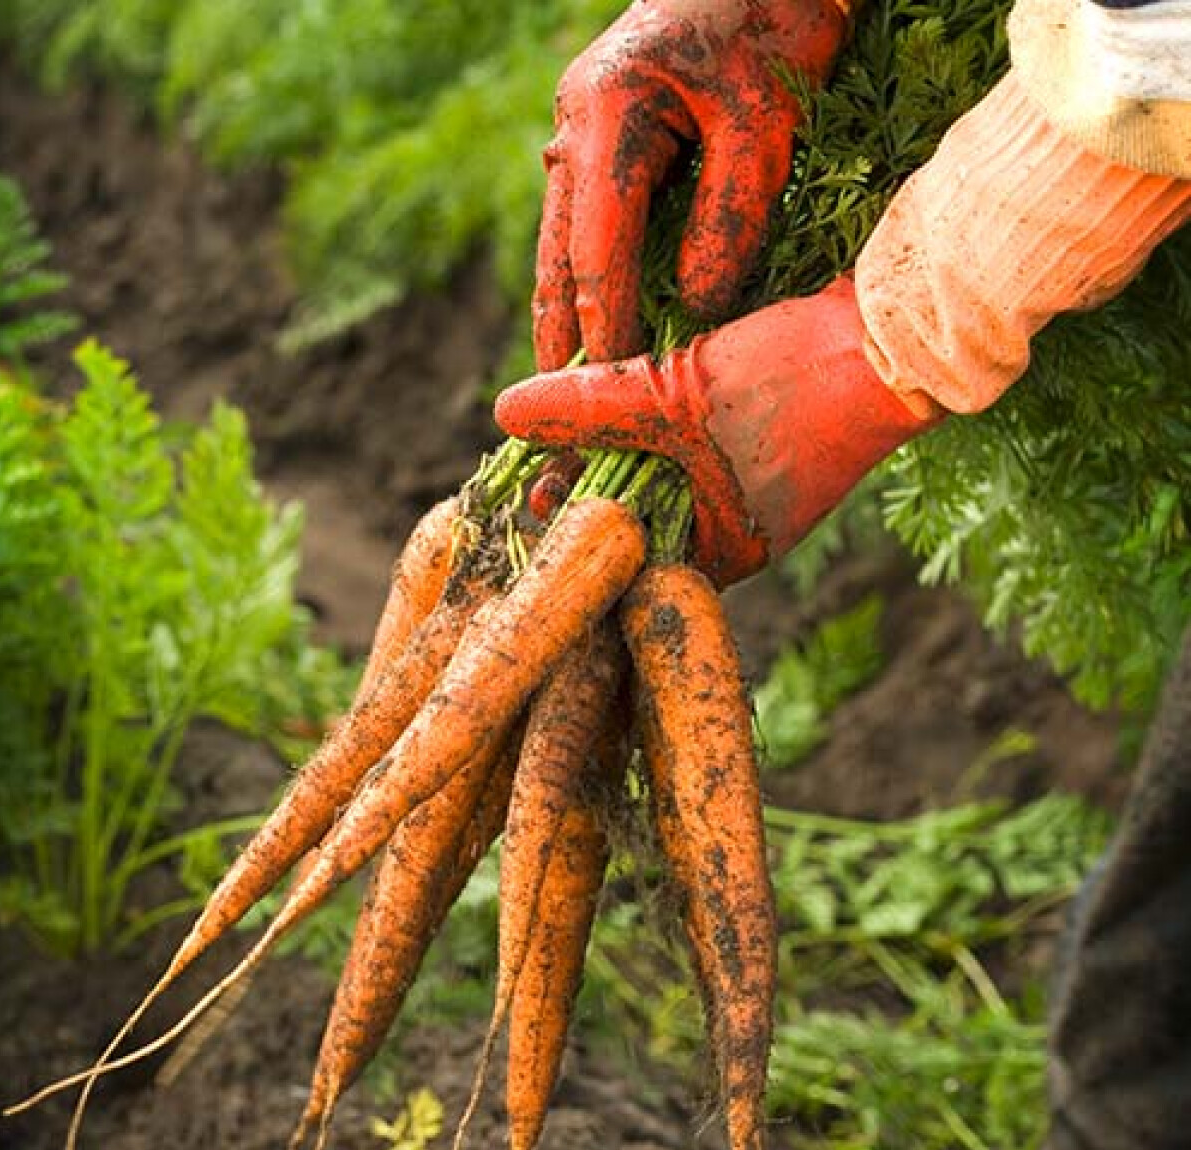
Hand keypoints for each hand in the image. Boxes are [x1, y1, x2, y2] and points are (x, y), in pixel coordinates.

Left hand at [499, 276, 939, 585]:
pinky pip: (698, 448)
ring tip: (569, 429)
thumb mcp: (673, 395)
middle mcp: (742, 531)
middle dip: (593, 490)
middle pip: (645, 520)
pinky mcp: (770, 446)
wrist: (902, 333)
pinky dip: (662, 428)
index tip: (534, 501)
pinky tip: (627, 398)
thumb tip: (504, 413)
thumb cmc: (793, 380)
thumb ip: (589, 406)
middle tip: (539, 469)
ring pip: (670, 478)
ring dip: (624, 453)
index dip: (576, 530)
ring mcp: (759, 489)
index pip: (630, 561)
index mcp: (727, 550)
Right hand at [534, 0, 851, 370]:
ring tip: (562, 370)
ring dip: (563, 303)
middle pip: (559, 249)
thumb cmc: (772, 26)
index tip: (610, 379)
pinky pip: (586, 220)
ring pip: (564, 237)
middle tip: (552, 394)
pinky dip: (588, 271)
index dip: (604, 319)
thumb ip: (728, 220)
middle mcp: (575, 126)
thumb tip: (699, 307)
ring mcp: (579, 129)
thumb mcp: (763, 126)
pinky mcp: (599, 137)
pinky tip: (595, 311)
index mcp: (607, 114)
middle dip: (557, 325)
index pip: (599, 246)